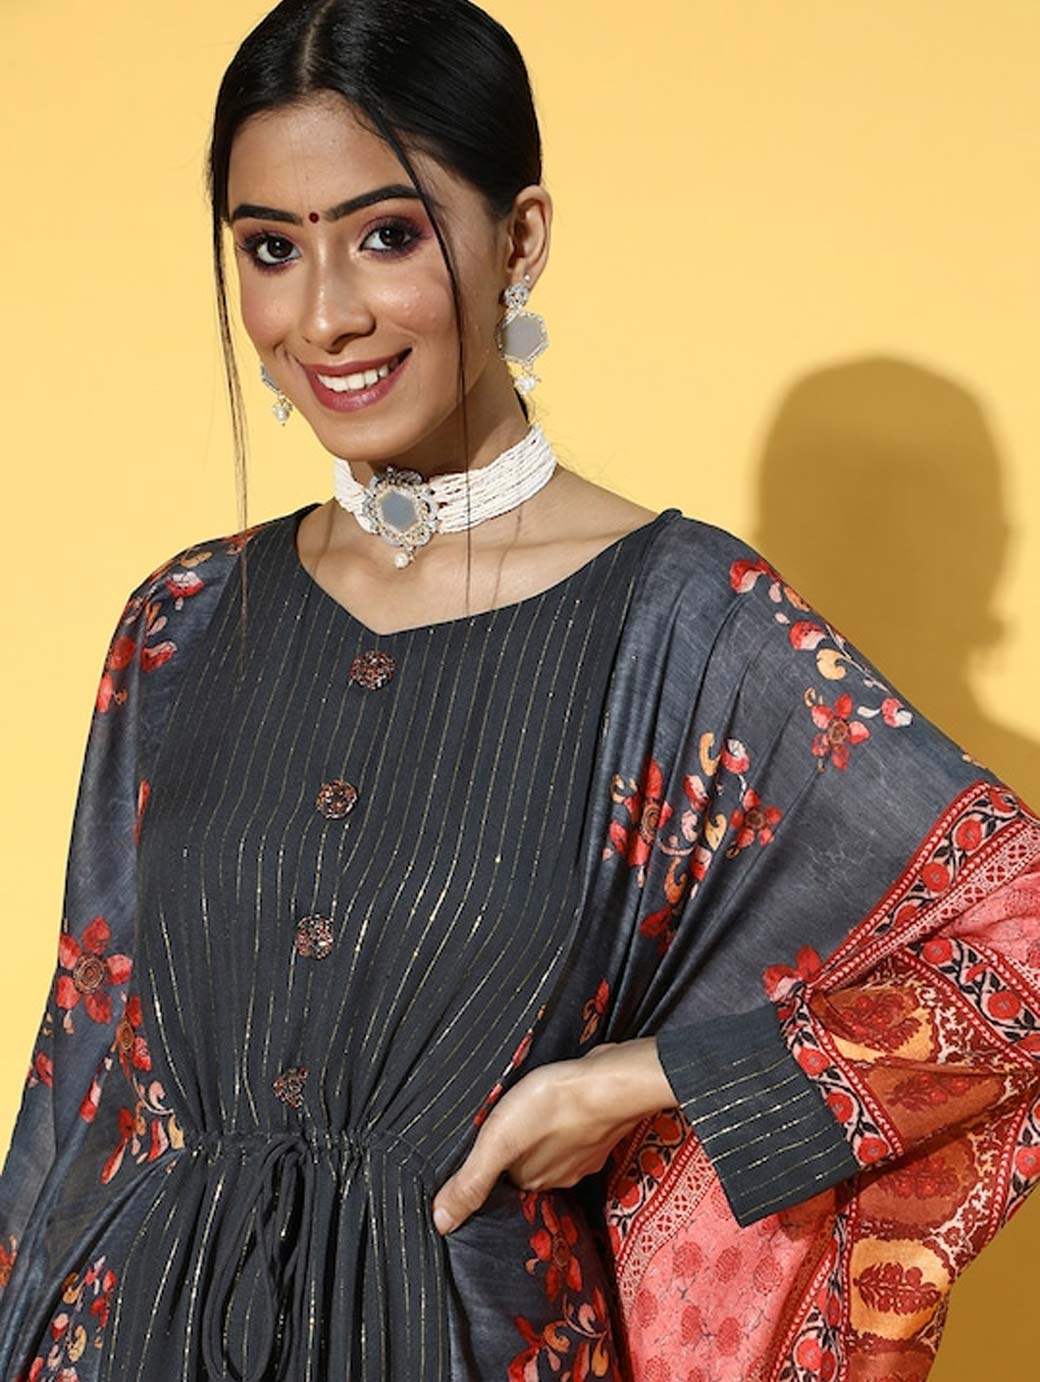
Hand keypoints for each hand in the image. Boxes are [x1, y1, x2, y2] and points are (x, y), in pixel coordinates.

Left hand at [430, 1036, 675, 1234]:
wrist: (612, 1082)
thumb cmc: (552, 1106)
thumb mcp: (499, 1141)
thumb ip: (471, 1181)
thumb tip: (440, 1224)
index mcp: (533, 1181)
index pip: (503, 1182)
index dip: (490, 1164)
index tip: (482, 1144)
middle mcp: (561, 1175)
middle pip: (528, 1167)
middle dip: (515, 1151)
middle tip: (502, 1124)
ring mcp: (586, 1153)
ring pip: (554, 1149)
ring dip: (541, 1135)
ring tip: (529, 1111)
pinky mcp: (601, 1128)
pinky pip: (576, 1130)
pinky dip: (566, 1120)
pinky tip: (561, 1104)